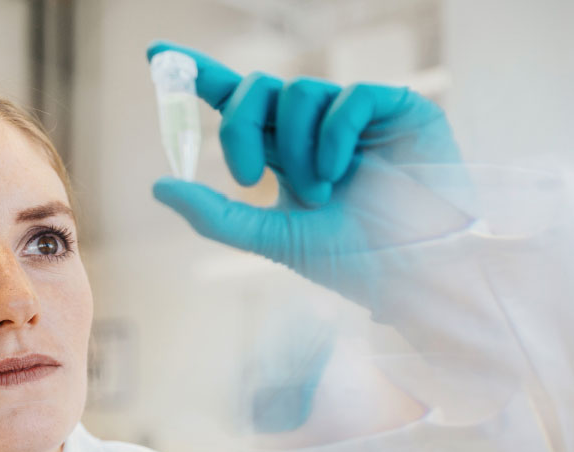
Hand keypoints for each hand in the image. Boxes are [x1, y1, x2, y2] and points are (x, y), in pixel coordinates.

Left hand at [147, 40, 469, 308]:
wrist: (416, 275)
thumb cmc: (355, 261)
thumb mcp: (273, 239)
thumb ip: (216, 215)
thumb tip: (158, 186)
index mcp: (286, 152)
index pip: (237, 101)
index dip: (199, 74)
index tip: (157, 53)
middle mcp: (316, 127)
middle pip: (257, 89)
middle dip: (239, 126)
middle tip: (246, 177)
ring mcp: (357, 115)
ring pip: (299, 93)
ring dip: (297, 149)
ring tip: (322, 192)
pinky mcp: (398, 107)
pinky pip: (349, 96)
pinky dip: (334, 135)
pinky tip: (342, 172)